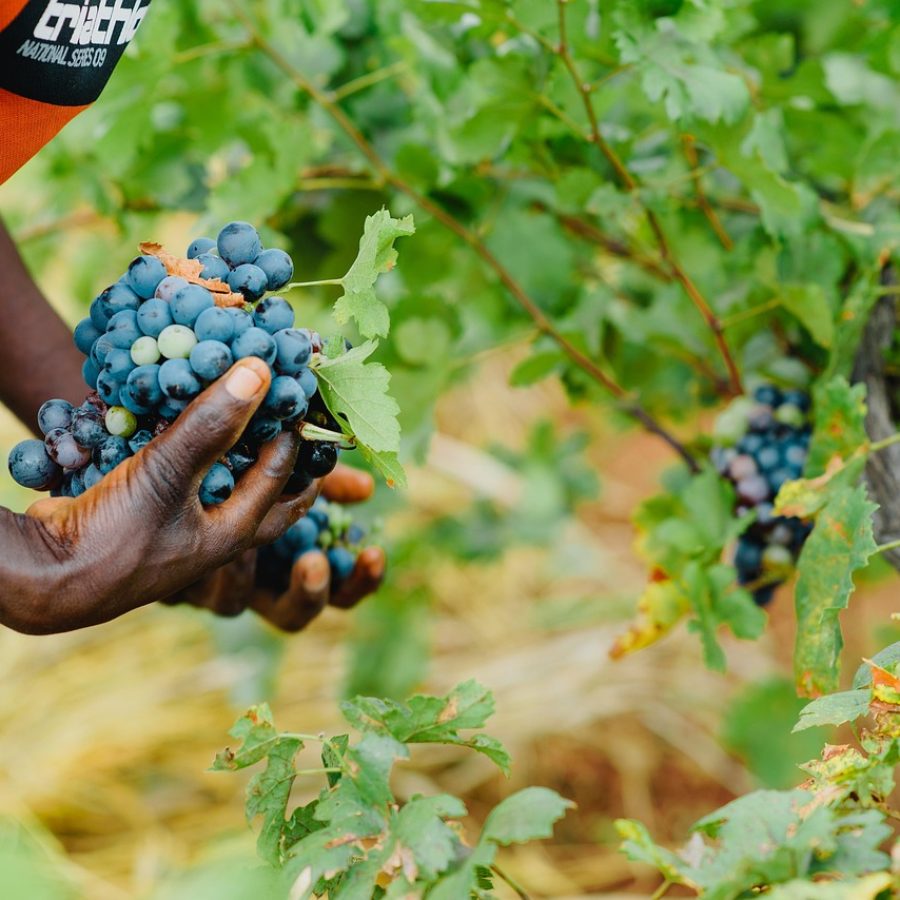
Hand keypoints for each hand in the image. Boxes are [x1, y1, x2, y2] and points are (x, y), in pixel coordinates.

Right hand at [1, 358, 310, 633]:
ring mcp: (174, 521)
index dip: (295, 437)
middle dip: (276, 454)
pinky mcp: (141, 507)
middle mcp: (209, 530)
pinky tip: (175, 412)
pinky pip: (172, 469)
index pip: (281, 477)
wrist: (43, 571)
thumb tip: (259, 373)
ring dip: (225, 443)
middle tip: (290, 416)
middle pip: (260, 489)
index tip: (297, 395)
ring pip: (213, 476)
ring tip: (238, 406)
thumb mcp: (169, 474)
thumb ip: (212, 425)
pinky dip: (178, 441)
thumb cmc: (117, 536)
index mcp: (233, 531)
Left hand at [166, 464, 385, 631]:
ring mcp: (206, 586)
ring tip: (237, 537)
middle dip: (309, 593)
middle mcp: (249, 581)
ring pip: (233, 601)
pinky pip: (184, 582)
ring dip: (241, 567)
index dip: (361, 580)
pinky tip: (190, 530)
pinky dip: (186, 550)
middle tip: (313, 563)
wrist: (134, 484)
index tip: (374, 554)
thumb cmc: (218, 472)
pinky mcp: (164, 579)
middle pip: (291, 614)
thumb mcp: (276, 470)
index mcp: (285, 560)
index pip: (336, 589)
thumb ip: (317, 479)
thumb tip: (368, 488)